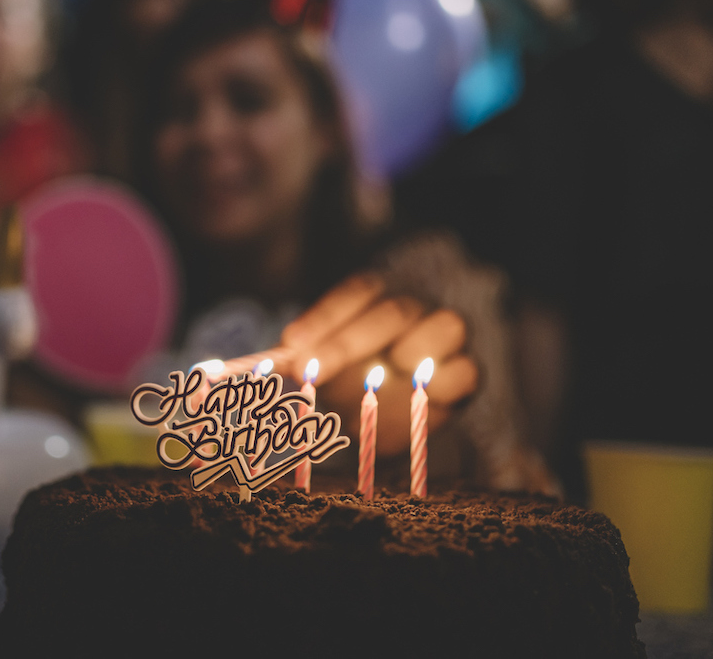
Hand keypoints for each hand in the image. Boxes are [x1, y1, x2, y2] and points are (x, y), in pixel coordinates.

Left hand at [217, 272, 477, 456]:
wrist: (383, 420)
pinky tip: (411, 402)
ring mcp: (444, 338)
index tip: (289, 347)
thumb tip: (247, 370)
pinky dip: (440, 388)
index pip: (356, 292)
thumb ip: (290, 369)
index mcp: (376, 300)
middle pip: (393, 310)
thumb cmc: (343, 387)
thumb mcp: (313, 375)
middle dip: (349, 341)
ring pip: (446, 325)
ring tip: (372, 385)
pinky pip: (465, 372)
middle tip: (309, 372)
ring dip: (411, 353)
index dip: (324, 318)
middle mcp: (413, 310)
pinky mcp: (465, 374)